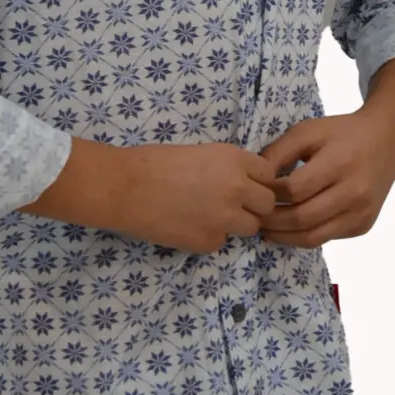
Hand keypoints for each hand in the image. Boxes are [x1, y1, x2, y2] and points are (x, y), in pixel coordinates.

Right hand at [106, 140, 280, 252]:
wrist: (124, 188)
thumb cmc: (154, 162)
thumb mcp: (201, 152)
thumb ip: (229, 168)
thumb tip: (244, 183)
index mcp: (235, 161)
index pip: (270, 176)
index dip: (257, 181)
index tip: (244, 184)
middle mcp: (237, 189)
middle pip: (267, 205)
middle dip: (253, 205)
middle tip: (231, 204)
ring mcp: (225, 219)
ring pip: (250, 227)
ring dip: (236, 223)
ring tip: (208, 215)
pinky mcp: (209, 242)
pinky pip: (221, 241)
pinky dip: (209, 236)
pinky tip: (187, 225)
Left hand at [254, 103, 394, 246]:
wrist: (386, 143)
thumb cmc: (341, 134)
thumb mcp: (308, 131)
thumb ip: (278, 152)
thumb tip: (254, 181)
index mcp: (340, 163)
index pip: (296, 189)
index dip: (270, 195)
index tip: (255, 193)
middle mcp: (354, 192)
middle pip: (302, 218)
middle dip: (272, 221)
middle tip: (253, 218)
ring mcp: (361, 213)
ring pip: (313, 237)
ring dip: (284, 237)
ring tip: (266, 229)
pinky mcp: (363, 225)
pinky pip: (326, 238)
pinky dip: (304, 236)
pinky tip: (289, 229)